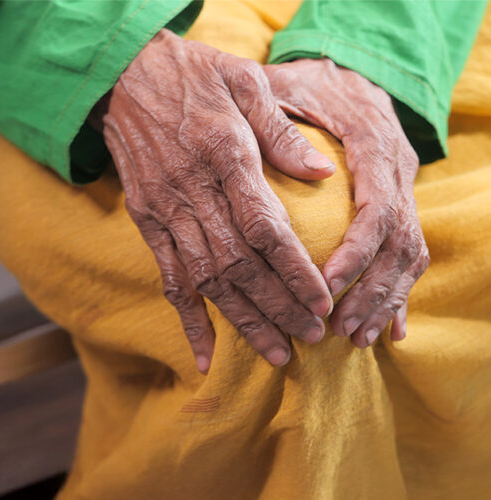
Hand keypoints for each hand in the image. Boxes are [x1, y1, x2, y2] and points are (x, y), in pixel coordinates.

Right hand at [96, 30, 334, 371]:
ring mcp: (164, 211)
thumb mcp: (243, 80)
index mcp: (222, 153)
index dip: (292, 269)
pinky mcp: (147, 222)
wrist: (123, 78)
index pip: (262, 226)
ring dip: (241, 321)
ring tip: (275, 354)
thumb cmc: (193, 75)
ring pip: (205, 279)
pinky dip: (188, 320)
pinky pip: (168, 278)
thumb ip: (281, 130)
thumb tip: (322, 173)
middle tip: (311, 338)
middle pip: (237, 264)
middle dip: (276, 306)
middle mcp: (190, 190)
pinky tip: (204, 355)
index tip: (321, 301)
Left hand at [264, 58, 429, 347]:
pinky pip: (408, 253)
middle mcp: (400, 170)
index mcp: (375, 143)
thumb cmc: (305, 84)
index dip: (356, 250)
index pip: (376, 207)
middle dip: (372, 289)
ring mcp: (405, 188)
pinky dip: (399, 293)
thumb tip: (312, 171)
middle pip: (400, 240)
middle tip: (339, 328)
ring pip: (409, 253)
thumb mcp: (287, 89)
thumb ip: (285, 122)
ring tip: (357, 338)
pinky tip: (387, 329)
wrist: (346, 74)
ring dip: (386, 300)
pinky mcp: (399, 204)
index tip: (326, 284)